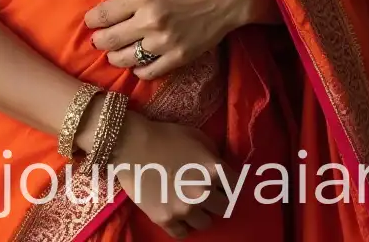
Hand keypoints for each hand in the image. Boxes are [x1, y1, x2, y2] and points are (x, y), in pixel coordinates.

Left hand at [84, 0, 254, 79]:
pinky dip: (137, 70)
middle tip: (98, 40)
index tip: (91, 22)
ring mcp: (164, 41)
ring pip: (124, 59)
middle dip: (98, 41)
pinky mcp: (177, 58)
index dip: (91, 20)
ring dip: (114, 57)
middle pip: (109, 39)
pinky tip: (136, 63)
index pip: (103, 13)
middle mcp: (150, 19)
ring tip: (114, 53)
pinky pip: (147, 72)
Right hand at [112, 110, 230, 236]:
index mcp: (214, 171)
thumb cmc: (166, 136)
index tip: (222, 183)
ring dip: (200, 213)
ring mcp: (184, 209)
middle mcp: (203, 193)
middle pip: (224, 208)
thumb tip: (221, 168)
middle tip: (206, 193)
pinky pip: (183, 233)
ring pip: (205, 224)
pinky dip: (182, 225)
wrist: (132, 145)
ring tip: (190, 203)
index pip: (236, 187)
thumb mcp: (197, 136)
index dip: (229, 183)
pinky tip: (178, 213)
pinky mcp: (165, 220)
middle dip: (217, 200)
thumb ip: (214, 154)